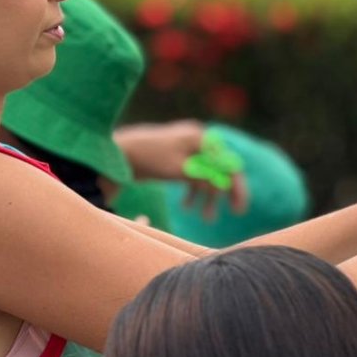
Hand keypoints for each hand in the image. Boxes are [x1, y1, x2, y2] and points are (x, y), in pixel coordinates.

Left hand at [113, 121, 248, 219]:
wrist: (118, 152)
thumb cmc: (149, 159)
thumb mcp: (180, 171)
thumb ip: (204, 177)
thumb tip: (226, 185)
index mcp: (200, 138)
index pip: (228, 163)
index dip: (236, 187)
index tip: (238, 209)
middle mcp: (196, 140)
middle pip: (219, 168)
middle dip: (221, 194)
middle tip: (224, 215)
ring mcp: (186, 147)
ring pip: (206, 174)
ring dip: (207, 196)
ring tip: (204, 218)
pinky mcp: (176, 156)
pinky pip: (193, 174)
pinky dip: (194, 190)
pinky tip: (187, 207)